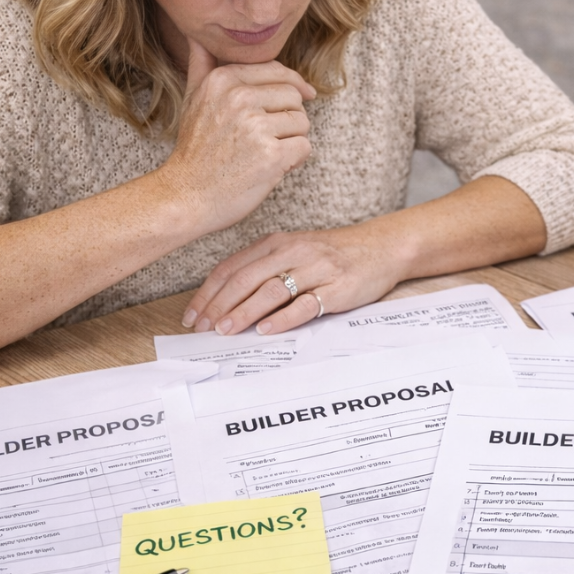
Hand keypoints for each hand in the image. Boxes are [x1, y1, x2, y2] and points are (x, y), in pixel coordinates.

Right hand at [158, 40, 314, 234]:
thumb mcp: (192, 99)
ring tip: (266, 153)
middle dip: (289, 118)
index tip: (305, 95)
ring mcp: (256, 127)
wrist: (185, 196)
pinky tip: (273, 168)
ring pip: (302, 123)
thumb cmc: (194, 150)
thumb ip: (201, 65)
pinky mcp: (271, 155)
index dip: (293, 85)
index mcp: (223, 80)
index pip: (277, 71)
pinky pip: (304, 148)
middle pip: (294, 96)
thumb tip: (197, 35)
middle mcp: (239, 98)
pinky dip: (294, 161)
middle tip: (269, 138)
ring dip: (292, 141)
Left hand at [181, 225, 410, 334]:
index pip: (232, 268)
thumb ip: (263, 268)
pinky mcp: (336, 289)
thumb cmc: (332, 254)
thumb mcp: (294, 251)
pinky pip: (305, 305)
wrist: (381, 248)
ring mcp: (316, 270)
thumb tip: (225, 300)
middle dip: (219, 306)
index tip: (192, 315)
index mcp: (276, 243)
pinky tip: (265, 331)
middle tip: (201, 328)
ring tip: (225, 331)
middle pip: (246, 279)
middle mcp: (293, 252)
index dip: (208, 293)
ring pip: (270, 291)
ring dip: (243, 313)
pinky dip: (282, 319)